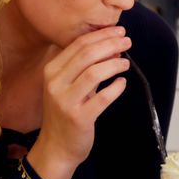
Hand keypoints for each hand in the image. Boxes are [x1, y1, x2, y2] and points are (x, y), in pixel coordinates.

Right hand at [29, 26, 130, 178]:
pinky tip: (122, 83)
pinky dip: (116, 88)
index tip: (118, 31)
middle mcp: (55, 84)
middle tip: (127, 41)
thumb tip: (112, 47)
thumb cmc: (65, 113)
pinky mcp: (79, 118)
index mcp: (52, 71)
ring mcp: (66, 101)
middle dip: (111, 44)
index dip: (101, 35)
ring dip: (114, 64)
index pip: (78, 44)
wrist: (56, 147)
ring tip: (126, 63)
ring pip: (95, 73)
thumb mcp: (68, 86)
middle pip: (87, 54)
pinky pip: (102, 98)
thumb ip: (86, 67)